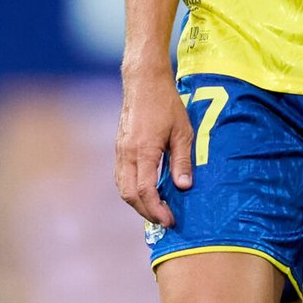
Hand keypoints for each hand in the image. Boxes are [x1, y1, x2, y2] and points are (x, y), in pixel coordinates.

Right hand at [115, 73, 193, 225]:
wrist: (144, 81)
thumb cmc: (166, 103)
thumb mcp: (182, 131)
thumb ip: (182, 161)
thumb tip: (183, 187)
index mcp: (143, 151)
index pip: (145, 191)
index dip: (156, 210)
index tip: (169, 220)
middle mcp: (127, 154)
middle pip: (130, 194)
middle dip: (146, 212)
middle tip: (164, 220)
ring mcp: (120, 151)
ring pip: (122, 187)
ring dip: (137, 203)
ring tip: (156, 209)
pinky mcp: (120, 147)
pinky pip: (121, 176)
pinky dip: (132, 190)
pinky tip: (146, 191)